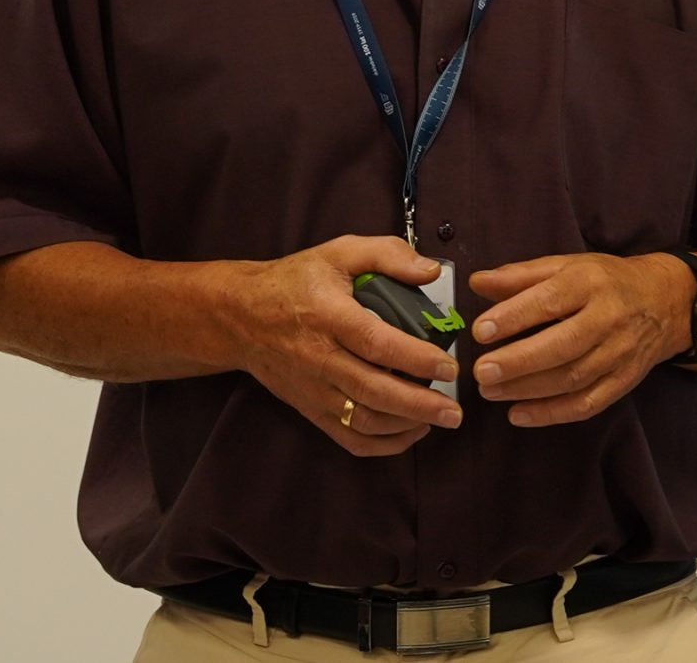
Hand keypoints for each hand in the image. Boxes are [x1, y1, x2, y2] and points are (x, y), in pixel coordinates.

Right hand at [227, 235, 463, 456]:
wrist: (241, 316)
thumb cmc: (295, 281)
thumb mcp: (339, 252)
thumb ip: (388, 255)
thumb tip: (431, 272)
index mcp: (329, 316)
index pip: (375, 342)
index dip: (415, 358)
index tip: (448, 366)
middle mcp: (320, 357)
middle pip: (372, 389)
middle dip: (419, 404)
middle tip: (455, 409)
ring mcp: (313, 389)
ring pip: (362, 418)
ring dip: (405, 425)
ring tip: (440, 419)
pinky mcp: (310, 408)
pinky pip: (346, 436)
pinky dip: (381, 443)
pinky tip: (409, 432)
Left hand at [468, 251, 690, 426]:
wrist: (665, 301)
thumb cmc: (606, 280)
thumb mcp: (566, 265)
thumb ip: (521, 275)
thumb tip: (477, 283)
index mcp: (590, 282)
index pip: (549, 300)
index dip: (514, 317)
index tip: (480, 331)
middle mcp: (608, 318)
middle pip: (563, 345)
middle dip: (519, 361)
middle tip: (481, 371)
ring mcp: (619, 353)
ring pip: (572, 378)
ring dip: (528, 389)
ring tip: (490, 391)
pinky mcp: (624, 380)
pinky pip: (587, 404)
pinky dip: (552, 413)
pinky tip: (519, 415)